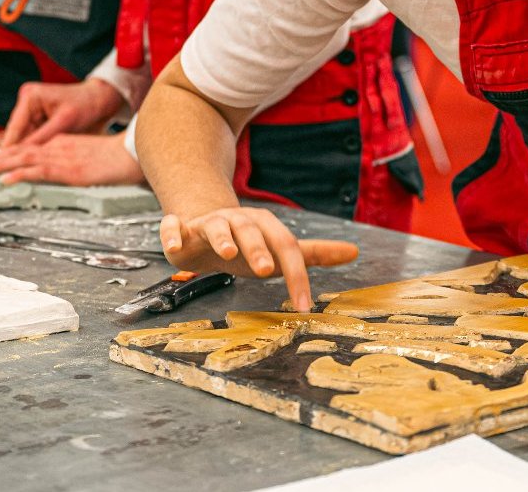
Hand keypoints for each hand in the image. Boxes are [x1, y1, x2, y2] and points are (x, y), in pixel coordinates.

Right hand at [0, 79, 123, 147]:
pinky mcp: (37, 117)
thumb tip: (24, 154)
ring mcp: (31, 109)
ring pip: (20, 137)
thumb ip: (42, 138)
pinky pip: (28, 136)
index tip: (0, 165)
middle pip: (15, 133)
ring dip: (16, 152)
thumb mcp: (64, 122)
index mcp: (31, 96)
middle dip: (8, 152)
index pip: (15, 128)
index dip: (8, 149)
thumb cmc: (85, 105)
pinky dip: (25, 148)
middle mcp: (27, 100)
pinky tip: (10, 158)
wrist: (99, 99)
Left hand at [0, 132, 144, 185]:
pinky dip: (18, 174)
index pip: (27, 147)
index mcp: (60, 143)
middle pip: (19, 150)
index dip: (6, 154)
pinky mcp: (66, 168)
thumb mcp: (87, 158)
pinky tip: (4, 179)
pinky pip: (37, 170)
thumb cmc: (115, 157)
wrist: (131, 153)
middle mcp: (56, 146)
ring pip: (21, 158)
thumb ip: (70, 163)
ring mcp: (60, 156)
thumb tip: (59, 172)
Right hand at [159, 207, 358, 311]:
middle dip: (258, 249)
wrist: (203, 225)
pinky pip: (173, 226)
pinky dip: (171, 233)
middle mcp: (237, 222)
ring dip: (222, 238)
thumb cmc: (246, 243)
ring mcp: (207, 224)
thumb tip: (355, 252)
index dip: (296, 275)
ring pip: (216, 227)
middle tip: (266, 270)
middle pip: (251, 231)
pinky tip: (173, 245)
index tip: (303, 305)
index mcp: (263, 227)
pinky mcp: (181, 229)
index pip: (285, 248)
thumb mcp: (279, 248)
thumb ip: (313, 253)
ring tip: (228, 254)